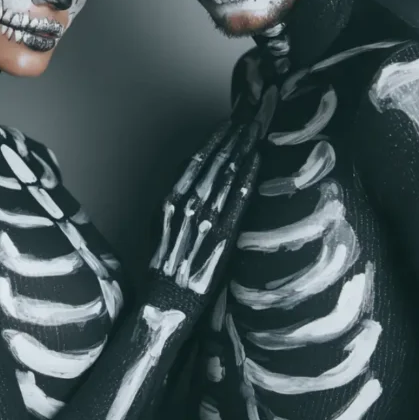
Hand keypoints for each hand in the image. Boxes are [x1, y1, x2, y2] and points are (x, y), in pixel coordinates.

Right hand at [150, 118, 260, 295]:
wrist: (169, 299)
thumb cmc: (166, 261)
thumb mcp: (160, 223)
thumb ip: (174, 195)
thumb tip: (189, 169)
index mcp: (171, 200)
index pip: (196, 161)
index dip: (215, 140)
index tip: (228, 124)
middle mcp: (188, 206)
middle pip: (215, 163)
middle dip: (233, 138)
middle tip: (249, 120)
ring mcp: (207, 220)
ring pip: (227, 176)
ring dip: (243, 151)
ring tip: (255, 133)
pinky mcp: (223, 236)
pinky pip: (238, 200)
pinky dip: (248, 177)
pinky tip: (257, 160)